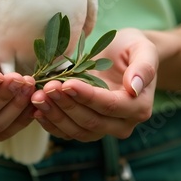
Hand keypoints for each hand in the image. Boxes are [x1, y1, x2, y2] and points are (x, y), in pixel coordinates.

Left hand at [31, 28, 173, 141]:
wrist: (124, 56)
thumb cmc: (133, 48)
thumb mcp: (143, 48)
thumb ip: (143, 67)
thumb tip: (133, 88)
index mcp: (139, 107)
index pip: (110, 105)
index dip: (87, 96)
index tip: (66, 83)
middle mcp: (123, 124)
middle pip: (91, 122)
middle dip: (66, 105)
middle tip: (46, 87)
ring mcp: (105, 129)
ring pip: (77, 131)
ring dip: (55, 115)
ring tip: (37, 97)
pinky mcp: (87, 128)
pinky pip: (68, 132)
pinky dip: (51, 123)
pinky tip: (36, 109)